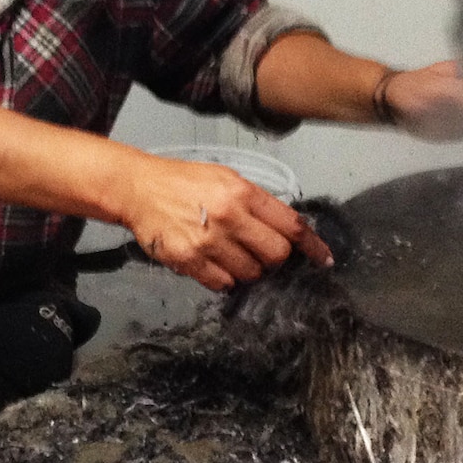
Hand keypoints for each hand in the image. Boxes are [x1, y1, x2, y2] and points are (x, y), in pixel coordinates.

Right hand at [121, 155, 332, 290]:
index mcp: (244, 193)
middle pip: (276, 255)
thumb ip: (259, 203)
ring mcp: (208, 241)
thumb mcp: (228, 179)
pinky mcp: (188, 260)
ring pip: (251, 274)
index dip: (312, 246)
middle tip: (261, 251)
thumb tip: (288, 230)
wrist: (138, 189)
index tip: (324, 258)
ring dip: (248, 269)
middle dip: (275, 258)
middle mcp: (229, 217)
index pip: (291, 225)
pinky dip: (224, 278)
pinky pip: (223, 283)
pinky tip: (214, 262)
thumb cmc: (185, 182)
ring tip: (231, 253)